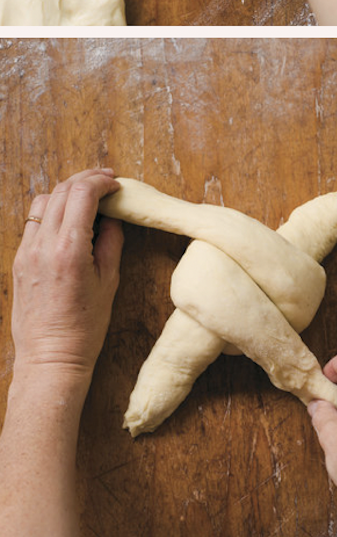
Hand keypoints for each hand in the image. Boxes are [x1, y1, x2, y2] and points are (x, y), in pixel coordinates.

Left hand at [10, 169, 122, 386]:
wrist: (50, 356)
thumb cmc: (84, 325)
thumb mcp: (109, 280)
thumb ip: (111, 242)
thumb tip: (113, 217)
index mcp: (69, 250)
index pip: (82, 195)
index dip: (102, 182)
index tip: (117, 185)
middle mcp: (42, 246)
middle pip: (61, 192)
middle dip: (86, 180)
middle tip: (107, 180)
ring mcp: (26, 253)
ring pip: (43, 202)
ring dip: (67, 192)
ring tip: (88, 197)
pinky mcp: (19, 261)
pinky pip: (34, 223)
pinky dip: (53, 211)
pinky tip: (70, 219)